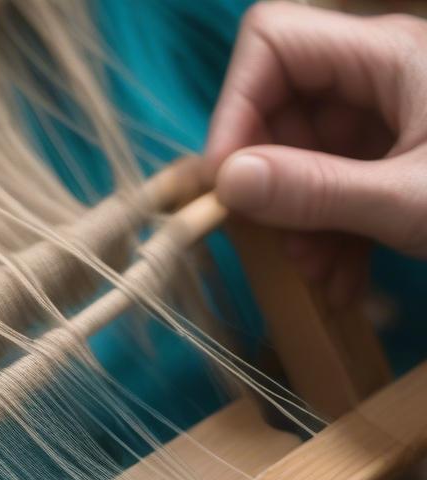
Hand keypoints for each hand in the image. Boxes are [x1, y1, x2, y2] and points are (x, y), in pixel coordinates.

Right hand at [205, 2, 426, 304]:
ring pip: (306, 159)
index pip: (272, 44)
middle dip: (271, 183)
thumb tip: (228, 183)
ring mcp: (390, 122)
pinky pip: (339, 188)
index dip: (235, 106)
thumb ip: (317, 191)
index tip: (227, 182)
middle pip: (282, 110)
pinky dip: (331, 235)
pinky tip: (345, 280)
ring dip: (300, 223)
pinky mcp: (399, 162)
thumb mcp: (411, 200)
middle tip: (276, 243)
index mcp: (386, 57)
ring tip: (321, 276)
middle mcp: (381, 78)